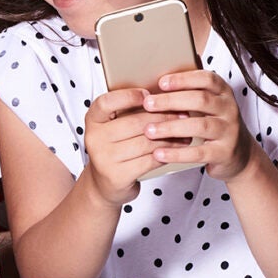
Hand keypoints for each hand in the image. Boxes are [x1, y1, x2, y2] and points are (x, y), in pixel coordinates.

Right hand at [83, 89, 181, 204]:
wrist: (105, 183)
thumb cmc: (115, 149)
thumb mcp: (112, 128)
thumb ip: (128, 113)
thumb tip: (162, 98)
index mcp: (92, 121)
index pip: (106, 103)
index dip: (128, 96)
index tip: (148, 94)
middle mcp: (94, 138)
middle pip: (133, 123)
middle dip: (162, 118)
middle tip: (182, 115)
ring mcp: (104, 158)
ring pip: (145, 142)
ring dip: (170, 138)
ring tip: (185, 133)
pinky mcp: (117, 175)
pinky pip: (149, 160)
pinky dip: (167, 154)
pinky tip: (177, 150)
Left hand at [142, 70, 252, 181]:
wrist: (239, 154)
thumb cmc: (213, 123)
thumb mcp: (205, 105)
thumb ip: (186, 94)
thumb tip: (149, 89)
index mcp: (222, 93)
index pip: (207, 79)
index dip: (184, 79)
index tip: (161, 83)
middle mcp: (229, 109)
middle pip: (201, 100)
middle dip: (171, 101)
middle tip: (148, 104)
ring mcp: (229, 131)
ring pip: (200, 126)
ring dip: (171, 127)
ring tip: (149, 130)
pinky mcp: (224, 153)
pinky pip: (199, 152)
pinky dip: (177, 153)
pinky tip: (159, 153)